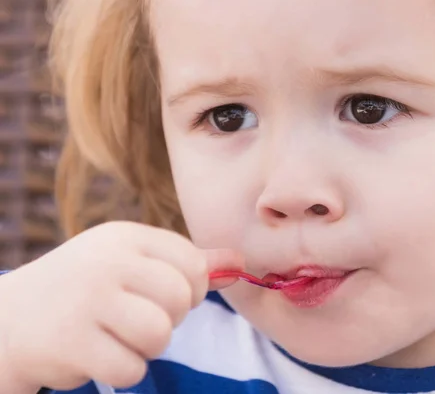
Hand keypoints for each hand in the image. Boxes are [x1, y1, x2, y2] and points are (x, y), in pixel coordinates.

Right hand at [0, 221, 242, 392]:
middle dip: (169, 318)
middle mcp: (108, 261)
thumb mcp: (131, 262)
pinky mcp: (72, 342)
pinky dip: (121, 369)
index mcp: (125, 237)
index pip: (192, 264)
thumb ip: (188, 261)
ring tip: (118, 335)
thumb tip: (240, 262)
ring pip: (160, 334)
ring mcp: (88, 300)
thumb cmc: (85, 288)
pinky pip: (131, 368)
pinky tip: (96, 353)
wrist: (8, 319)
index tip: (164, 295)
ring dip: (145, 346)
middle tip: (138, 318)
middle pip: (182, 298)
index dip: (190, 289)